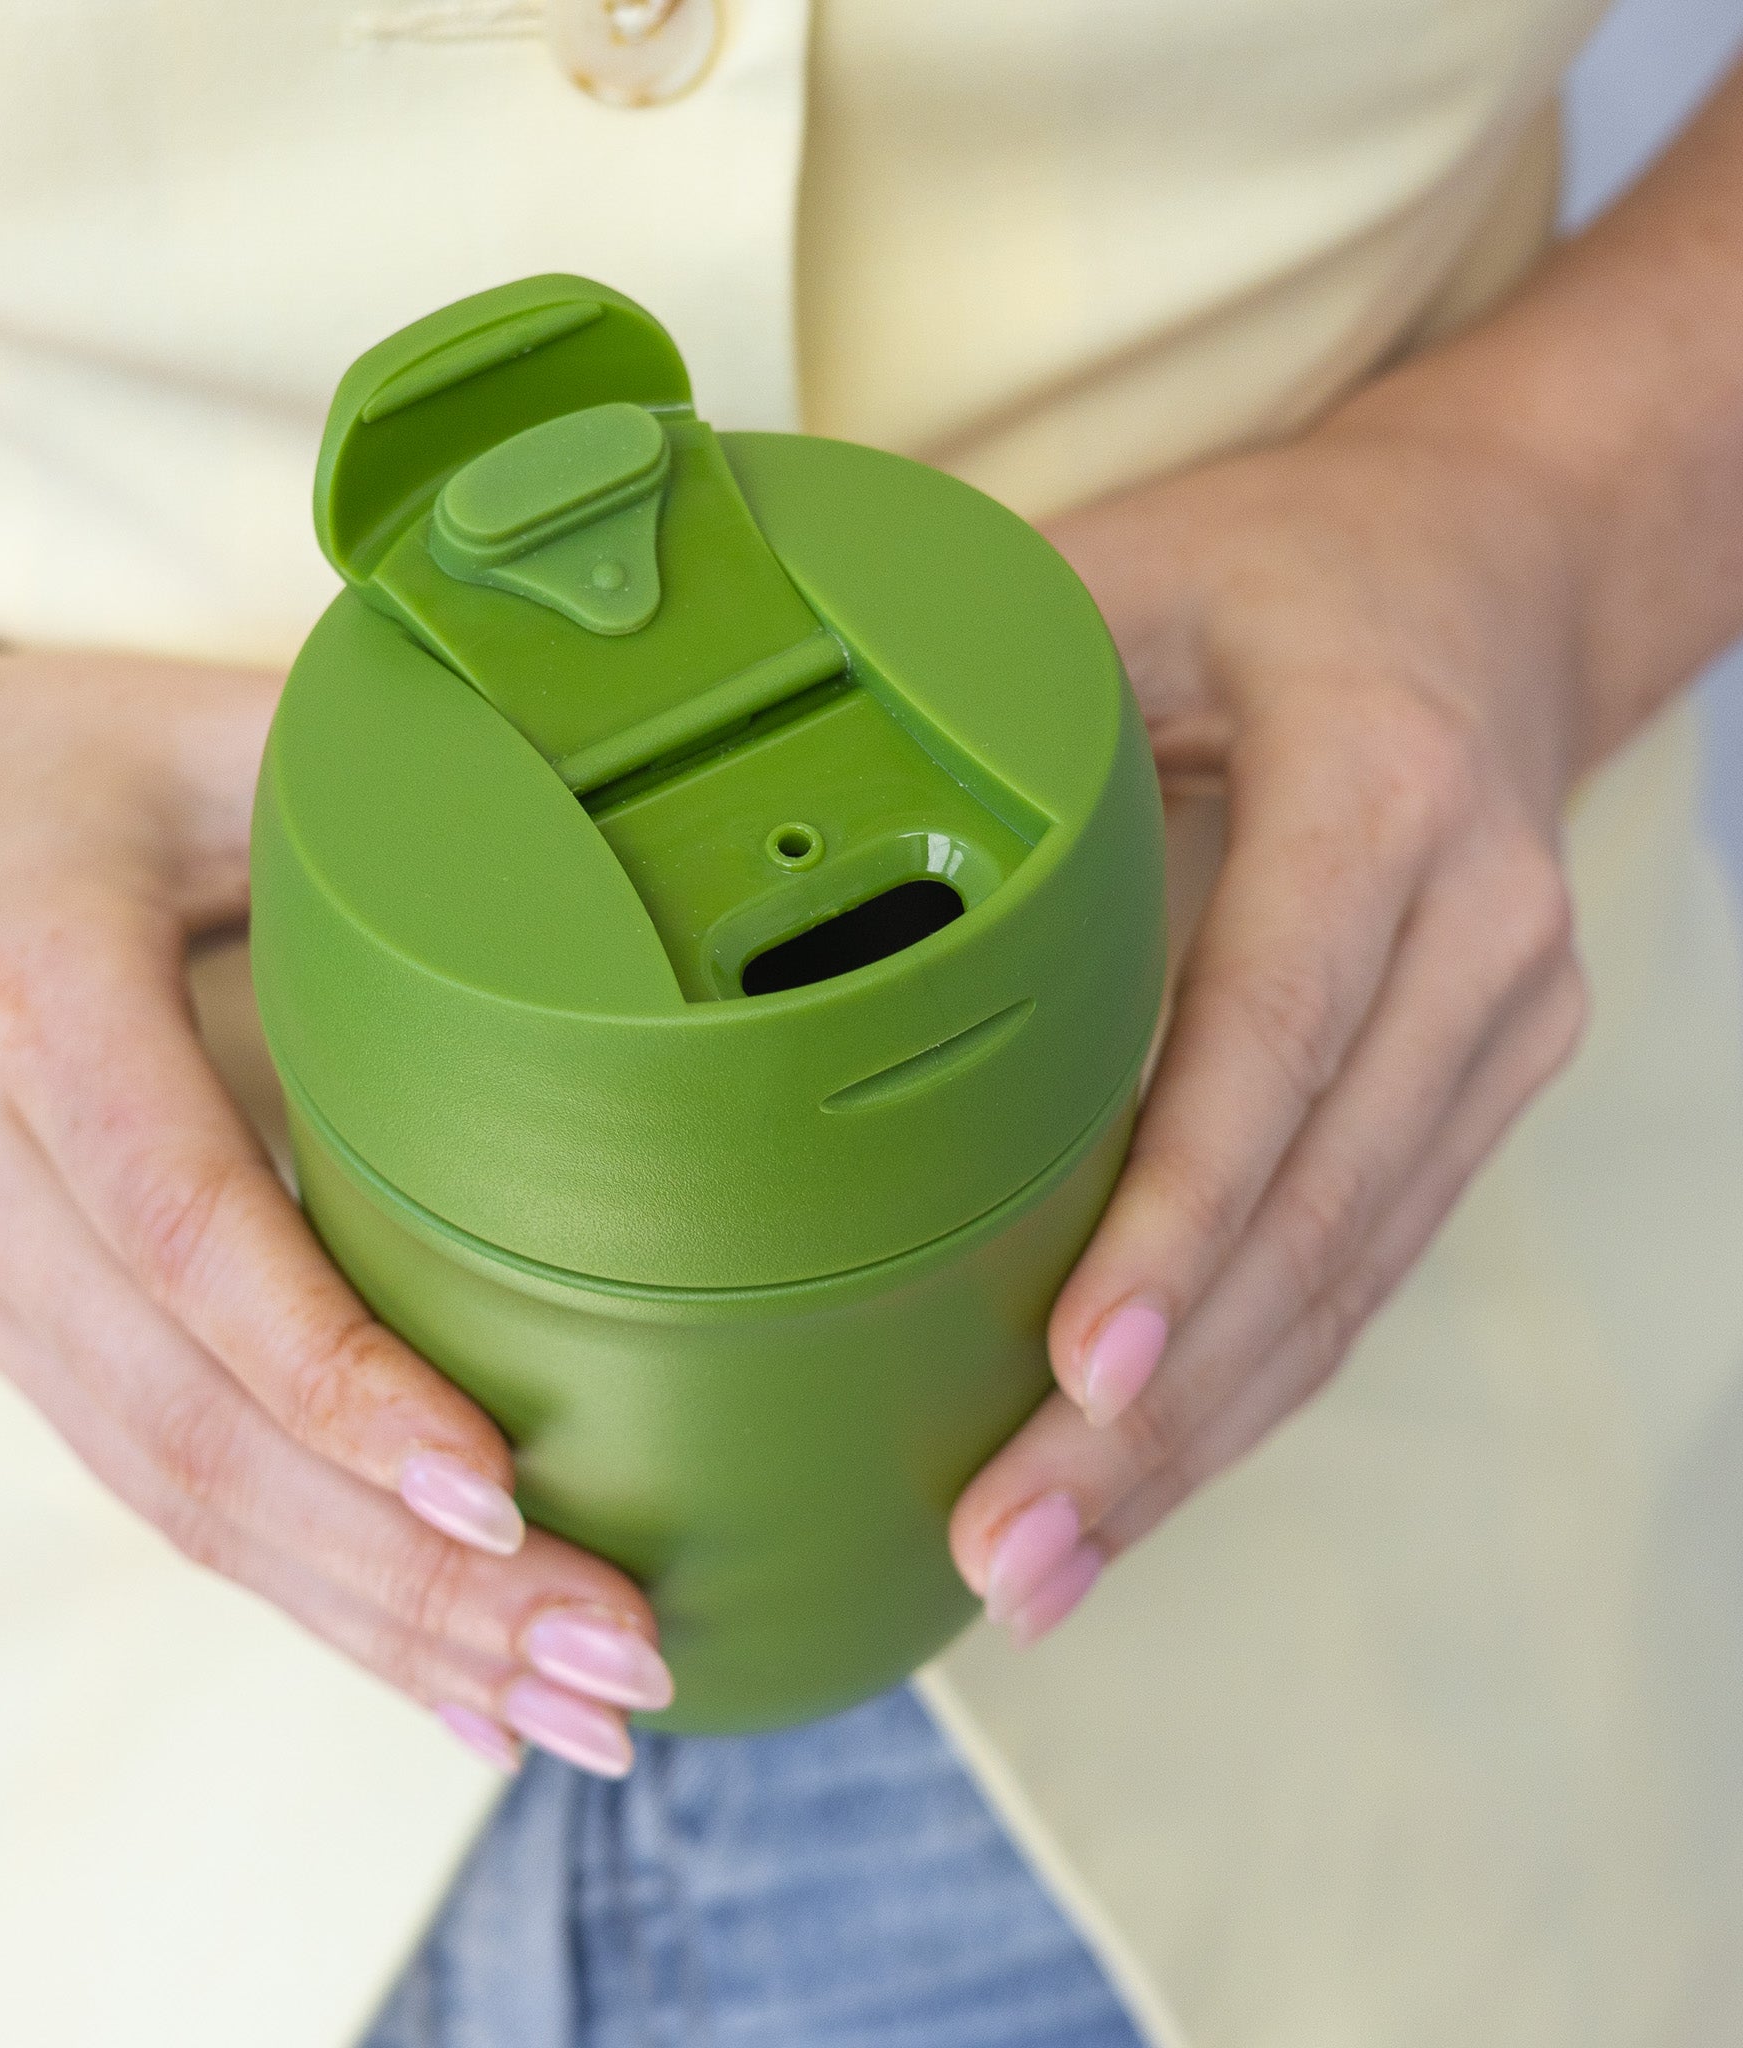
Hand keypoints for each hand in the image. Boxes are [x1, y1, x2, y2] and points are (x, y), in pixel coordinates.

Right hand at [0, 545, 669, 1775]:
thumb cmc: (20, 777)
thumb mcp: (185, 729)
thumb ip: (363, 778)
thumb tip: (603, 789)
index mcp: (35, 1008)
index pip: (187, 1229)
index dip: (335, 1373)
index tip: (495, 1489)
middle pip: (200, 1429)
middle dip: (413, 1574)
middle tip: (618, 1655)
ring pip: (184, 1501)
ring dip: (383, 1627)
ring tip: (577, 1704)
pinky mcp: (19, 1336)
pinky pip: (165, 1491)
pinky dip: (310, 1596)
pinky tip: (443, 1673)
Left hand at [949, 419, 1591, 1641]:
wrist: (1497, 575)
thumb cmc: (1283, 568)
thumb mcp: (1128, 577)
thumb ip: (976, 685)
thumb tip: (744, 777)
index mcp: (1381, 791)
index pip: (1272, 1035)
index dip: (1180, 1211)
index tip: (1083, 1368)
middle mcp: (1477, 935)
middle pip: (1316, 1213)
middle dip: (1160, 1411)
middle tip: (1009, 1549)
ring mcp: (1502, 1030)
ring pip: (1350, 1278)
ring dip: (1199, 1444)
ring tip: (1044, 1568)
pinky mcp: (1483, 1089)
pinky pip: (1364, 1264)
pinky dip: (1250, 1385)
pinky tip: (1140, 1479)